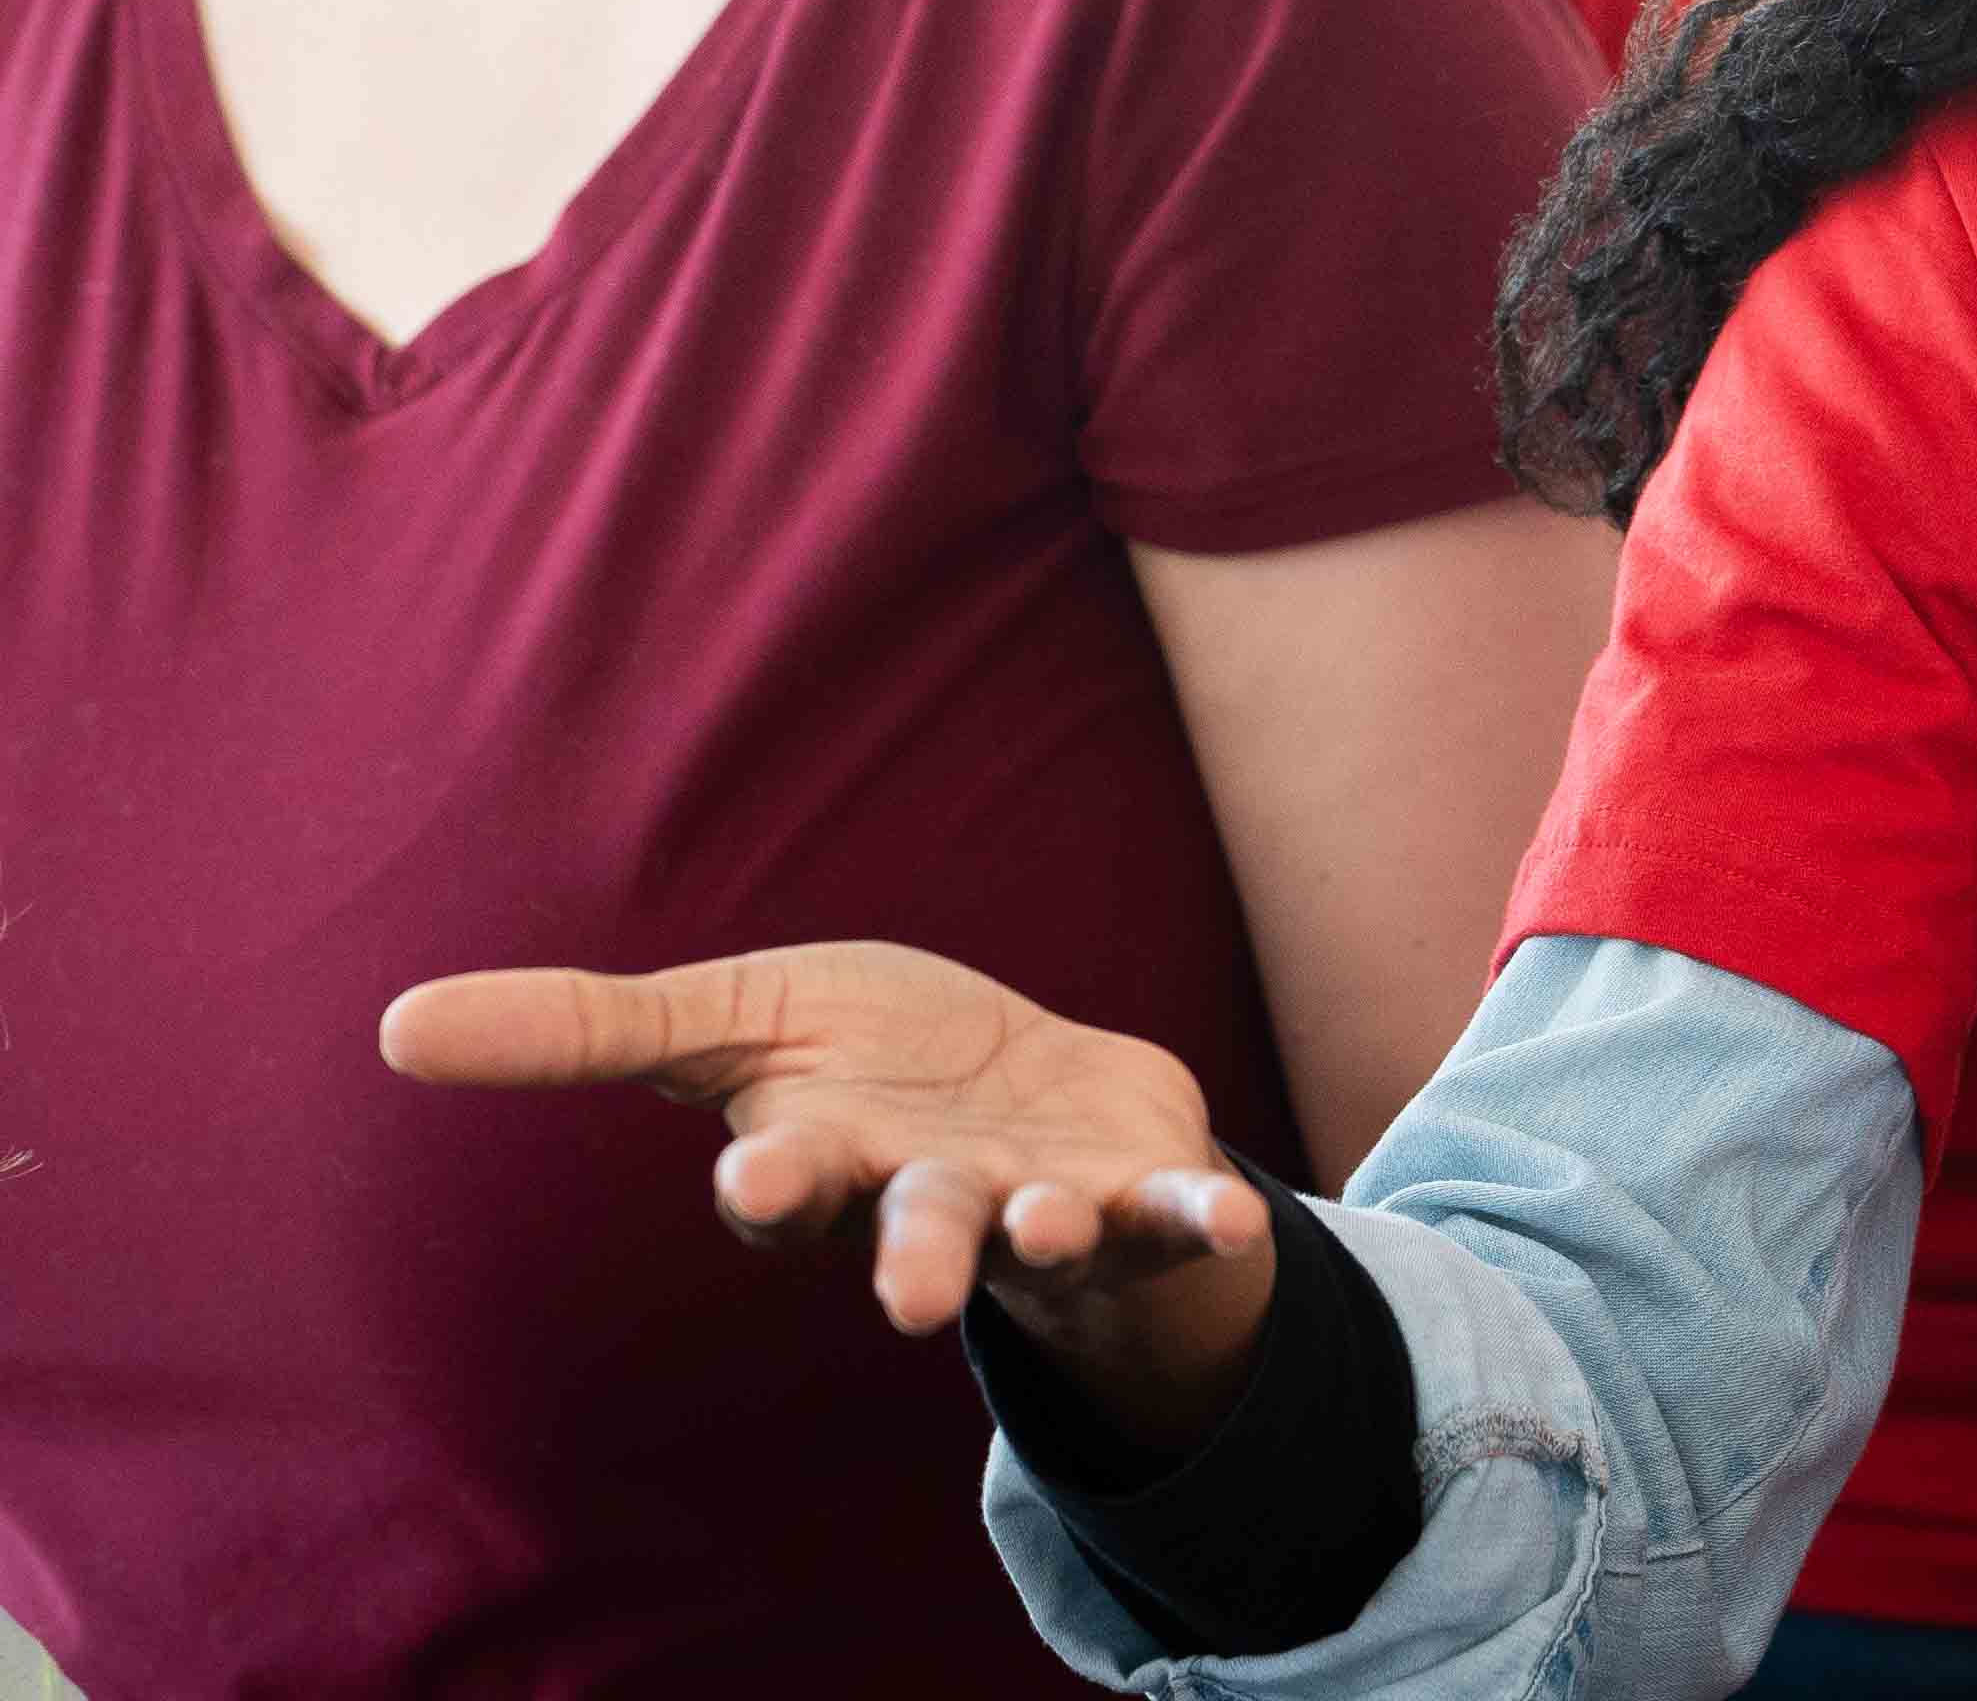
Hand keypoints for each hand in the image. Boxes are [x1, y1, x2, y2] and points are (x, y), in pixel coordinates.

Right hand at [382, 940, 1275, 1453]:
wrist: (1031, 1095)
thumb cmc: (864, 1064)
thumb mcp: (727, 1024)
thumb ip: (582, 1033)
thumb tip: (391, 1027)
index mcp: (830, 1157)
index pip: (789, 1187)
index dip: (773, 1186)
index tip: (759, 1178)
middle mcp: (930, 1198)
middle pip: (913, 1239)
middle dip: (909, 1261)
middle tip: (903, 1298)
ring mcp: (1038, 1202)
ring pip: (1036, 1235)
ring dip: (1046, 1235)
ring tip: (1050, 1226)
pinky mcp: (1139, 1190)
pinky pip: (1174, 1219)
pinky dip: (1200, 1223)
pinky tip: (1240, 1222)